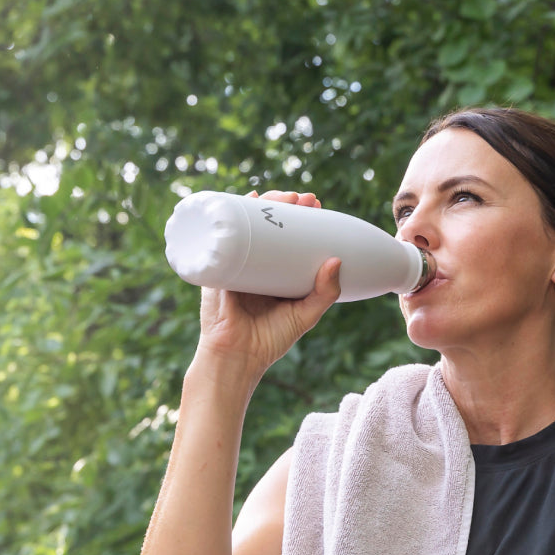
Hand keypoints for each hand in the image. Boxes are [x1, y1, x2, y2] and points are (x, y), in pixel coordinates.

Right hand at [196, 190, 341, 380]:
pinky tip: (243, 200)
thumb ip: (324, 292)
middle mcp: (253, 263)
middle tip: (303, 198)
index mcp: (273, 272)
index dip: (300, 218)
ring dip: (262, 203)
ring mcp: (234, 263)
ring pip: (246, 224)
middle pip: (266, 225)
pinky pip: (221, 236)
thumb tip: (337, 260)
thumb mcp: (305, 314)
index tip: (316, 205)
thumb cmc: (270, 340)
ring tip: (282, 195)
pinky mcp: (217, 267)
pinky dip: (229, 215)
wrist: (238, 358)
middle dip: (284, 204)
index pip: (287, 236)